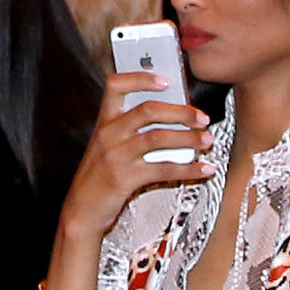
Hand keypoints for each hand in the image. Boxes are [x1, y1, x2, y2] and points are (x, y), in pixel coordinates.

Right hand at [59, 72, 214, 240]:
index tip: (167, 80)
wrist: (81, 211)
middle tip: (203, 118)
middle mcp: (108, 134)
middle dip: (181, 112)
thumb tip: (178, 120)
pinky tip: (204, 169)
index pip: (116, 87)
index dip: (141, 78)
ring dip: (189, 138)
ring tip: (208, 141)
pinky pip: (163, 169)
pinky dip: (189, 169)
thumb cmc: (102, 177)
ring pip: (158, 138)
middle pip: (148, 110)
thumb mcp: (110, 148)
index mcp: (104, 122)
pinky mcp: (124, 178)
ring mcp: (115, 156)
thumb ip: (134, 132)